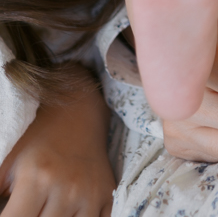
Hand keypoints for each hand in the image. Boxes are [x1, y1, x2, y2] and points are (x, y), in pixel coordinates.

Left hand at [0, 71, 113, 215]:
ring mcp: (90, 193)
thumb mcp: (9, 163)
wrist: (80, 112)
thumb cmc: (39, 138)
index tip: (12, 212)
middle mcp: (66, 187)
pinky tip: (70, 212)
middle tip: (32, 207)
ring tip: (48, 209)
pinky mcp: (107, 195)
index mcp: (37, 177)